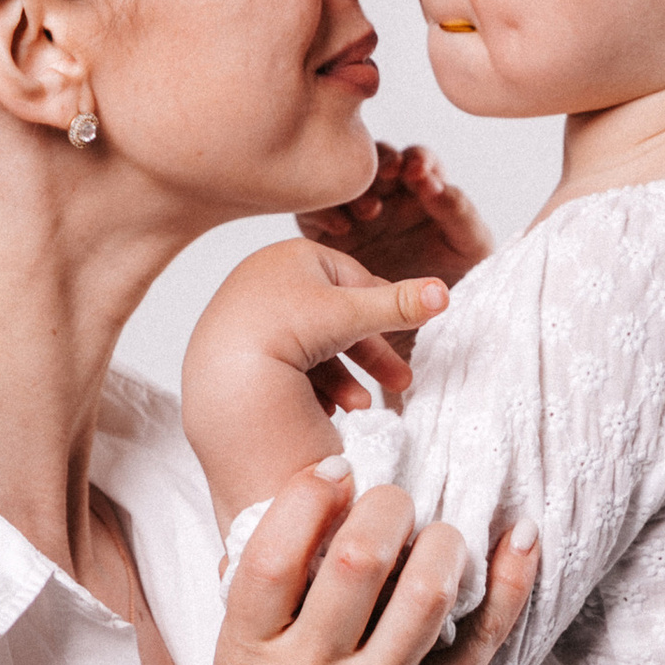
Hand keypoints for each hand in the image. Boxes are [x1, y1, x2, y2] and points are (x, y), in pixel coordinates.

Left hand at [183, 245, 449, 532]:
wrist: (218, 375)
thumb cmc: (282, 332)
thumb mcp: (350, 316)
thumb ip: (399, 305)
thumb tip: (446, 292)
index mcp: (293, 253)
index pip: (356, 280)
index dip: (386, 314)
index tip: (408, 344)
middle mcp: (264, 276)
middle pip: (334, 317)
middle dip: (369, 355)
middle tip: (400, 385)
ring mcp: (245, 312)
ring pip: (311, 345)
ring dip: (343, 378)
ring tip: (361, 408)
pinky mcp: (231, 347)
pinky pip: (282, 364)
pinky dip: (308, 386)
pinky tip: (325, 411)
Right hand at [213, 463, 539, 664]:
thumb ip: (258, 606)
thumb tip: (301, 506)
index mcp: (250, 661)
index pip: (271, 556)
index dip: (308, 497)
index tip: (336, 471)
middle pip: (356, 560)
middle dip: (387, 506)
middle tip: (397, 500)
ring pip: (426, 589)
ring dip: (444, 540)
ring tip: (443, 535)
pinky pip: (484, 635)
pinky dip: (510, 578)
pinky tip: (521, 537)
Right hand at [296, 141, 492, 293]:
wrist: (411, 350)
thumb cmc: (450, 298)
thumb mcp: (468, 252)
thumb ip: (461, 216)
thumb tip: (444, 187)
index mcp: (424, 198)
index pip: (419, 164)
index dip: (420, 162)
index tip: (422, 175)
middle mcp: (388, 201)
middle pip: (378, 164)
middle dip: (384, 164)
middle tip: (391, 175)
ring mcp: (352, 217)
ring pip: (345, 185)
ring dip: (355, 188)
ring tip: (369, 212)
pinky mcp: (322, 238)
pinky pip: (314, 214)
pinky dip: (324, 213)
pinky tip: (340, 230)